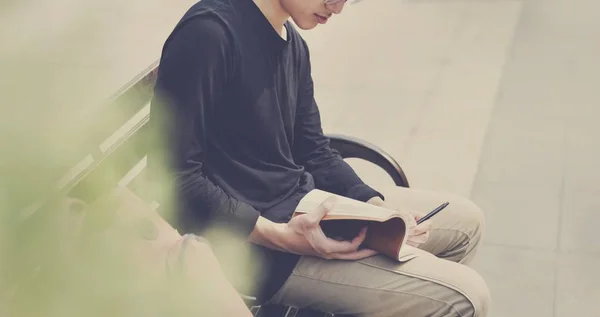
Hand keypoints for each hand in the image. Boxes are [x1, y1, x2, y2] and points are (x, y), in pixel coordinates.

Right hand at [252, 196, 377, 259]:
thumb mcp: (309, 218)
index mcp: (328, 247)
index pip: (351, 246)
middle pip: (352, 256)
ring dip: (357, 250)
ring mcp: (325, 253)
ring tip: (367, 244)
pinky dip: (348, 247)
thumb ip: (323, 209)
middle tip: (378, 249)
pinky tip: (350, 239)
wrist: (281, 239)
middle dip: (365, 252)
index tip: (365, 227)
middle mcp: (328, 253)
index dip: (361, 237)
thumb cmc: (294, 230)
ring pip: (346, 255)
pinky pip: (340, 252)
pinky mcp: (321, 250)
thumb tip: (333, 199)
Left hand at [367, 196, 430, 247]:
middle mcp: (422, 230)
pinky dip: (404, 244)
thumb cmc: (398, 214)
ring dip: (408, 240)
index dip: (423, 228)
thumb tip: (413, 227)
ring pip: (416, 243)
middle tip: (405, 233)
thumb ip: (408, 218)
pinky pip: (410, 247)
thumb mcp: (403, 212)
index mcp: (423, 220)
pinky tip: (399, 239)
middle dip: (413, 236)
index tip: (414, 229)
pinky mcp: (412, 245)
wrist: (390, 220)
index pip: (429, 224)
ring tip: (400, 234)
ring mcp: (417, 239)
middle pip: (424, 237)